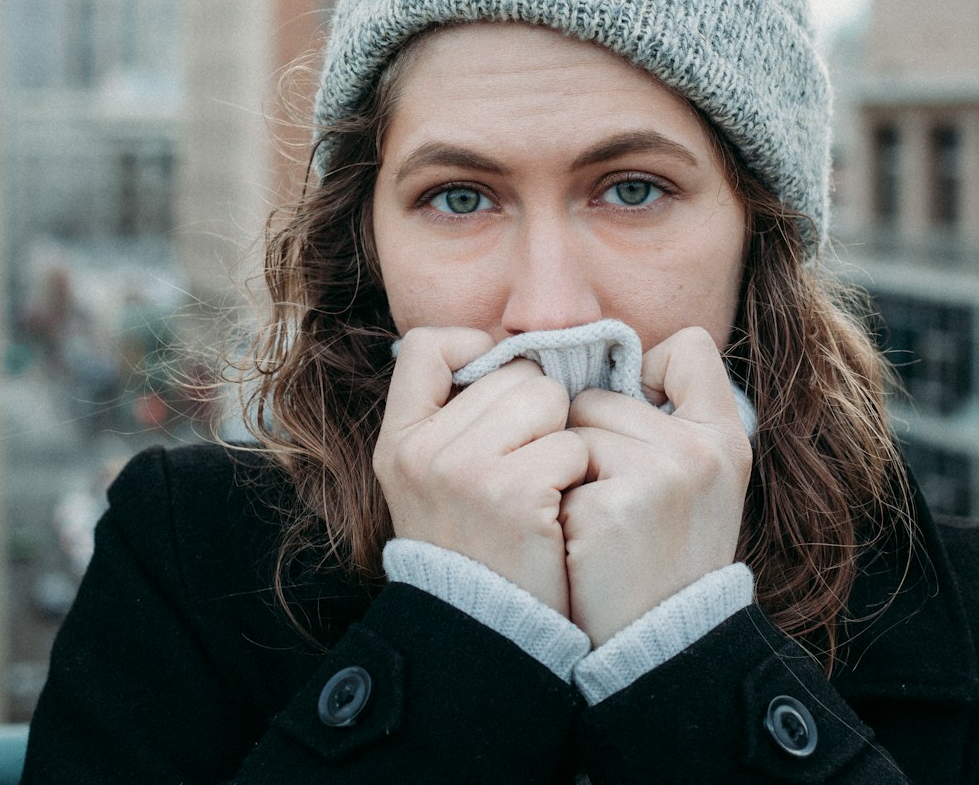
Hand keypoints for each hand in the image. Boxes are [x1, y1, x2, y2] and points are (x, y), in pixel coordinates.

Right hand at [373, 327, 589, 616]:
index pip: (428, 346)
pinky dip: (579, 475)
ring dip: (563, 439)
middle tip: (528, 466)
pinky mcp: (514, 493)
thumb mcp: (434, 481)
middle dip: (538, 411)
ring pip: (550, 399)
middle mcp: (423, 449)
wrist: (489, 633)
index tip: (500, 392)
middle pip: (514, 372)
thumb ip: (457, 418)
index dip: (474, 351)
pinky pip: (573, 444)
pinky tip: (558, 511)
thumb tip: (514, 352)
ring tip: (543, 487)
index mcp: (399, 440)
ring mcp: (465, 470)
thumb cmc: (477, 547)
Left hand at [559, 327, 752, 644]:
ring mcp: (660, 474)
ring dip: (565, 470)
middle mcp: (701, 448)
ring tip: (595, 522)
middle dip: (588, 438)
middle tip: (612, 501)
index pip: (687, 347)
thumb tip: (599, 359)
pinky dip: (555, 502)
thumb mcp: (698, 480)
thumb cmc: (665, 554)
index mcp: (727, 435)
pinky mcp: (613, 505)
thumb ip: (669, 416)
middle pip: (601, 393)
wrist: (658, 645)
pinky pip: (554, 466)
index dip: (648, 375)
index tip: (637, 427)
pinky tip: (580, 542)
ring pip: (571, 427)